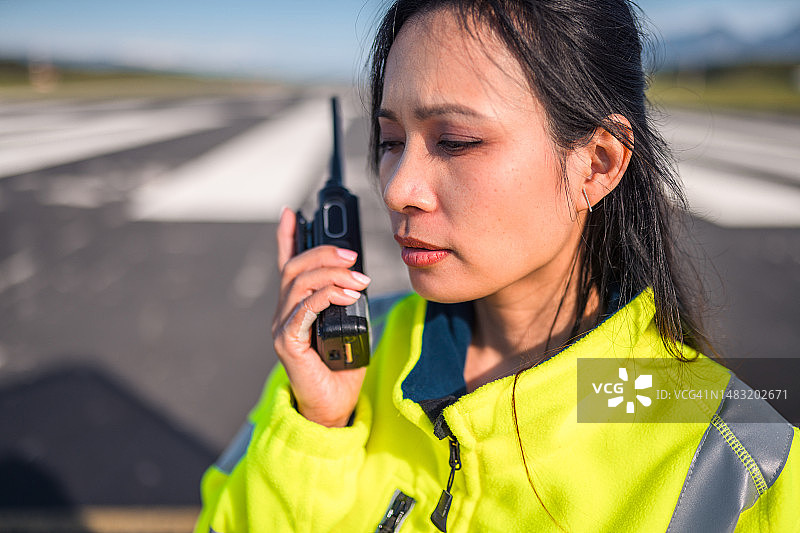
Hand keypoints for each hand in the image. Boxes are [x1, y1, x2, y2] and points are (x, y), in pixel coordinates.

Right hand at [271, 207, 370, 427]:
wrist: (334, 405)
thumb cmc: (342, 366)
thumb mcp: (348, 325)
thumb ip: (345, 302)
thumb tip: (358, 279)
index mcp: (295, 305)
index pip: (287, 264)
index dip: (287, 236)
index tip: (291, 212)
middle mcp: (283, 313)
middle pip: (295, 268)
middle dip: (324, 254)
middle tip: (354, 257)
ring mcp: (282, 327)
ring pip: (299, 285)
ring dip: (332, 275)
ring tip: (359, 280)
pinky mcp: (287, 343)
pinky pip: (303, 310)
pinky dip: (326, 297)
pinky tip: (346, 296)